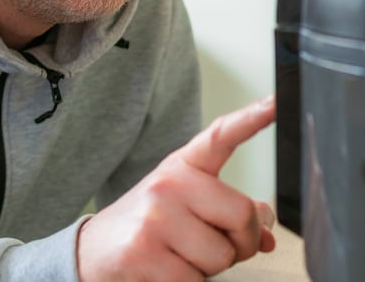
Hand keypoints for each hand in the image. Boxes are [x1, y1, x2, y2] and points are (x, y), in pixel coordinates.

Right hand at [76, 95, 277, 280]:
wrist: (89, 255)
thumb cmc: (143, 230)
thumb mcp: (182, 208)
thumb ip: (225, 211)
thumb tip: (265, 228)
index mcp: (181, 168)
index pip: (220, 137)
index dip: (251, 118)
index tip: (275, 102)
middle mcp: (167, 185)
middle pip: (242, 215)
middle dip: (241, 243)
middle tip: (215, 247)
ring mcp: (154, 218)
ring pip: (221, 256)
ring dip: (208, 270)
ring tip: (178, 259)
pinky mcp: (143, 254)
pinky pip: (195, 281)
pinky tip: (162, 273)